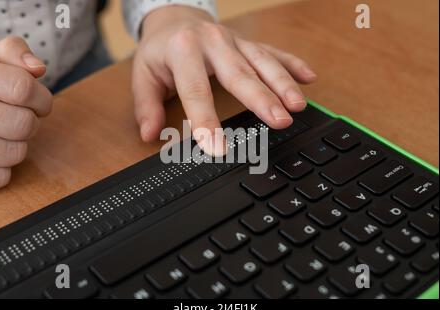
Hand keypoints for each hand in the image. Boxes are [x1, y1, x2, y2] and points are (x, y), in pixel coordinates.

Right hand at [0, 37, 51, 189]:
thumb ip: (14, 53)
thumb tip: (37, 68)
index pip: (22, 88)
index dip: (42, 98)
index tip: (39, 103)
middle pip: (23, 124)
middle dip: (32, 122)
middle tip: (20, 117)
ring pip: (15, 153)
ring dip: (19, 145)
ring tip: (4, 134)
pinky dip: (3, 168)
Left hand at [132, 6, 316, 154]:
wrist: (175, 17)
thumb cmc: (160, 50)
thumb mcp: (143, 75)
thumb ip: (147, 106)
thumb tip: (150, 134)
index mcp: (183, 50)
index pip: (196, 91)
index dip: (206, 121)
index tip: (217, 148)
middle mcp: (213, 42)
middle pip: (240, 74)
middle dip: (261, 99)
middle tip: (279, 121)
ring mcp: (235, 41)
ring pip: (263, 62)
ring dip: (283, 84)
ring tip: (298, 105)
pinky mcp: (248, 43)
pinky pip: (273, 52)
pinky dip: (292, 64)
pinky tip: (309, 77)